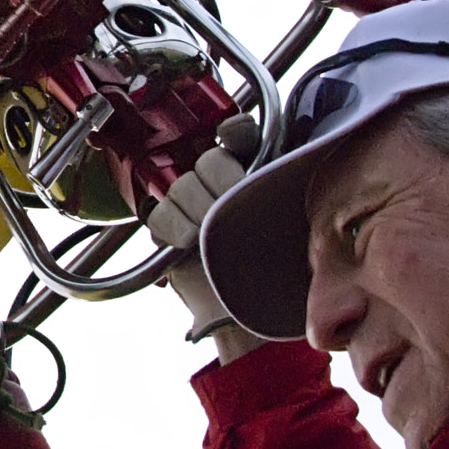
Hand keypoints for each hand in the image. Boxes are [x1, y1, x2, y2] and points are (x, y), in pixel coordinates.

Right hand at [148, 115, 257, 342]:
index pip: (240, 135)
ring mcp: (192, 205)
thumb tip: (269, 164)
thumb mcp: (288, 220)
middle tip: (232, 206)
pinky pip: (160, 213)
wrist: (246, 315)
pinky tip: (189, 242)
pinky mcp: (168, 227)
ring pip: (182, 185)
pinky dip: (173, 226)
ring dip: (198, 210)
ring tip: (213, 235)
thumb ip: (276, 186)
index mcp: (255, 173)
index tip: (234, 140)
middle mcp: (222, 185)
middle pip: (208, 159)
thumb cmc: (277, 272)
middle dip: (221, 182)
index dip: (235, 132)